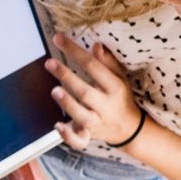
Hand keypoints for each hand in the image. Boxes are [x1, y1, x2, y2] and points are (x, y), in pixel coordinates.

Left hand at [46, 33, 142, 150]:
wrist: (130, 129)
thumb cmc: (120, 98)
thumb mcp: (119, 79)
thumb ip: (108, 63)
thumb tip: (96, 45)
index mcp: (115, 88)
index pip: (94, 67)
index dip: (75, 52)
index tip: (58, 39)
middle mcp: (106, 106)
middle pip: (85, 92)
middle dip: (67, 77)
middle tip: (50, 63)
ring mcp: (97, 123)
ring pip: (82, 116)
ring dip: (68, 104)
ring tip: (55, 90)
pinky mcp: (89, 136)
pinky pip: (79, 140)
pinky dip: (68, 136)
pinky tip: (57, 126)